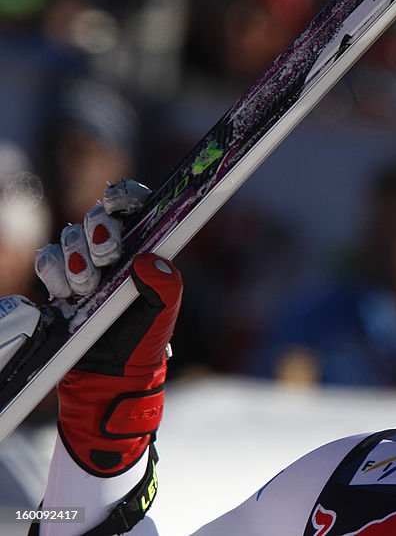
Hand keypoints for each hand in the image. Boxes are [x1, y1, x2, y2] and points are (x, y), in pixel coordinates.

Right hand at [35, 181, 183, 476]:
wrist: (107, 380)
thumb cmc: (143, 345)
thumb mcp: (162, 317)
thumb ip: (166, 286)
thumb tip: (149, 260)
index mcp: (145, 249)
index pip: (133, 208)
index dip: (124, 197)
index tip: (118, 202)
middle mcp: (115, 252)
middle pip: (97, 217)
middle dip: (99, 232)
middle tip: (108, 255)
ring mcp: (86, 267)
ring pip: (69, 237)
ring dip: (76, 259)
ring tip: (88, 288)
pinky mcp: (60, 284)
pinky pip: (47, 261)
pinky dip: (55, 272)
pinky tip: (68, 294)